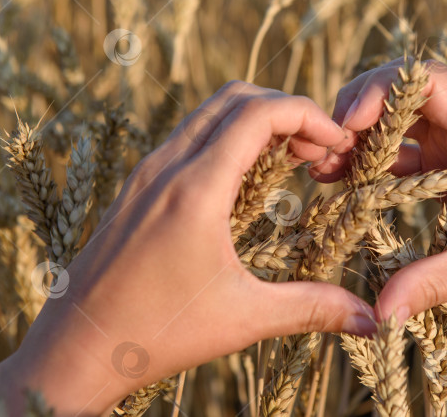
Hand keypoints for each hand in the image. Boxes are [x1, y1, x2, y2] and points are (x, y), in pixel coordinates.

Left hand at [0, 82, 375, 414]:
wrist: (75, 349)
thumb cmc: (156, 334)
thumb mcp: (243, 318)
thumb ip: (312, 308)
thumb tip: (371, 320)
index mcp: (195, 188)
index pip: (259, 112)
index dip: (309, 115)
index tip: (338, 142)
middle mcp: (167, 167)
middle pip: (235, 97)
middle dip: (287, 110)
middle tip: (320, 149)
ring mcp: (147, 173)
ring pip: (209, 113)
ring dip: (256, 120)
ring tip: (292, 158)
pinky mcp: (137, 187)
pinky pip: (188, 137)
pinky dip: (227, 136)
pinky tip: (246, 178)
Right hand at [310, 58, 446, 322]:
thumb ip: (429, 284)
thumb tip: (376, 312)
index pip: (431, 80)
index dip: (384, 89)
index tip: (350, 125)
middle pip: (408, 90)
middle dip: (362, 107)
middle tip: (328, 145)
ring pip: (402, 119)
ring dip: (363, 135)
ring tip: (325, 166)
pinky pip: (407, 151)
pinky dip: (375, 160)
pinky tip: (346, 182)